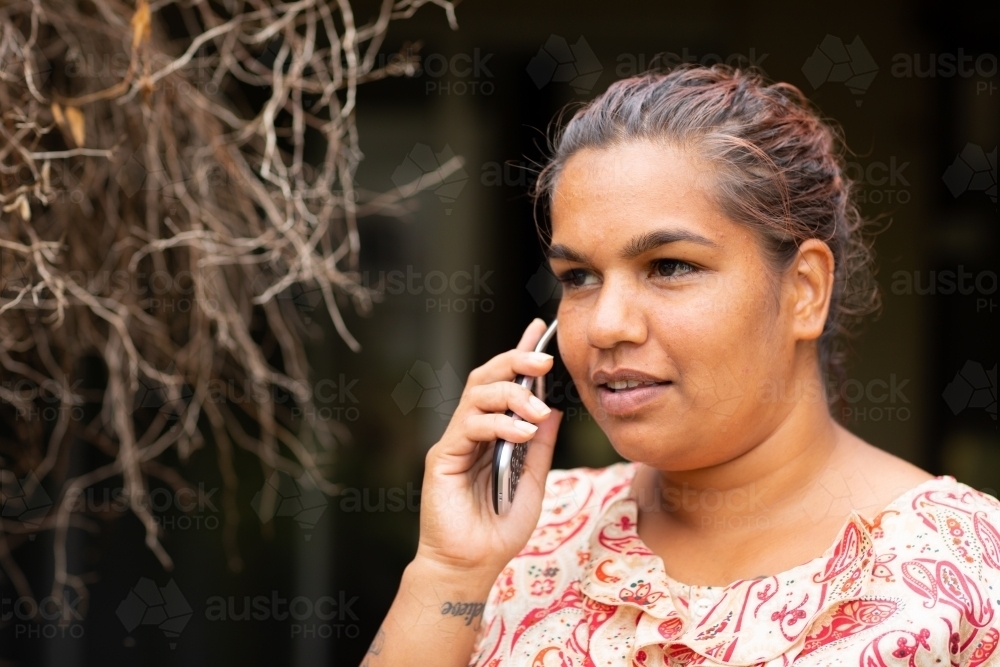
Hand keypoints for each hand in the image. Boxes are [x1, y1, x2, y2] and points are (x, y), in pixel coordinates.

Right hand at [414, 318, 562, 579]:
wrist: (470, 565)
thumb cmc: (498, 529)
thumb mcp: (532, 482)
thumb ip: (541, 447)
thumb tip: (554, 410)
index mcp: (492, 433)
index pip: (504, 383)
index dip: (519, 353)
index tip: (539, 327)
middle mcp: (471, 430)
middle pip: (485, 377)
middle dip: (514, 360)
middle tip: (543, 359)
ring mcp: (454, 441)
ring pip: (476, 394)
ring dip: (511, 394)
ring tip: (537, 412)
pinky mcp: (442, 456)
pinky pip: (470, 425)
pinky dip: (499, 424)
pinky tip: (521, 433)